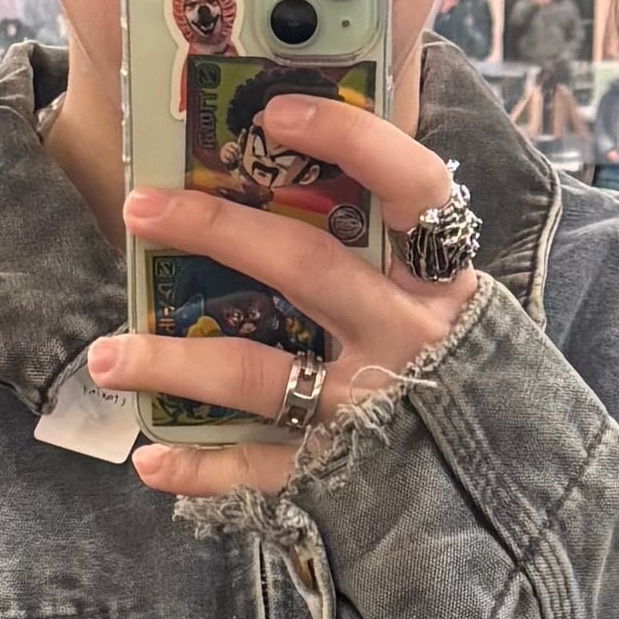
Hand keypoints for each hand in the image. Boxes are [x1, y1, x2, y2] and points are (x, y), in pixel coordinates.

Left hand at [87, 91, 480, 499]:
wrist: (509, 503)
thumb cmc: (466, 389)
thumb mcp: (454, 311)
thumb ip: (397, 258)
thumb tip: (304, 184)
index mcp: (440, 282)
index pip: (410, 186)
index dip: (349, 141)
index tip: (275, 114)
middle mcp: (407, 336)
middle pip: (306, 267)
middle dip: (215, 231)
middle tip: (139, 211)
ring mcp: (373, 409)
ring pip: (261, 374)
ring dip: (174, 364)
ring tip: (109, 357)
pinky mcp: (347, 476)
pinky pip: (262, 469)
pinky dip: (202, 468)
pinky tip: (151, 461)